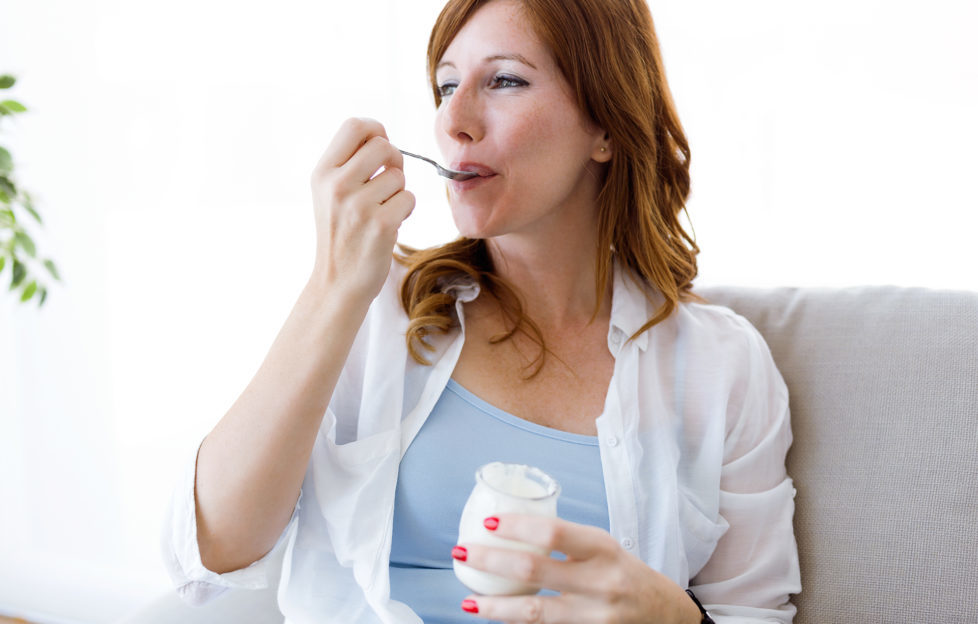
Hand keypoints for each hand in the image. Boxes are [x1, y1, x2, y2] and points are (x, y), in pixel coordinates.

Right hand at [308, 117, 414, 300]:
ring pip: (399, 175)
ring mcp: (358, 205)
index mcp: (322, 173)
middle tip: (389, 180)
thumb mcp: (329, 193)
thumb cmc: (341, 233)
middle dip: (394, 160)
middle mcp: (337, 186)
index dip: (376, 130)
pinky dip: (406, 210)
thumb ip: (348, 163)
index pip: (354, 126)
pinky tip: (391, 223)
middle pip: (383, 145)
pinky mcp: (381, 225)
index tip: (381, 148)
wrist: (338, 282)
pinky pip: (409, 198)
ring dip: (399, 190)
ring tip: (384, 209)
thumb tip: (382, 137)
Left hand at [453, 515, 700, 623]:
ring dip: (495, 606)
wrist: (665, 615)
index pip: (553, 532)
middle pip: (534, 570)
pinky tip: (497, 617)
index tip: (488, 523)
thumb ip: (566, 542)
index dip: (517, 526)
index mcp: (602, 549)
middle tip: (461, 552)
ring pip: (534, 613)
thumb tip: (510, 528)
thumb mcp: (603, 548)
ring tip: (468, 601)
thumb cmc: (625, 573)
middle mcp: (600, 582)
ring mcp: (595, 616)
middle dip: (490, 561)